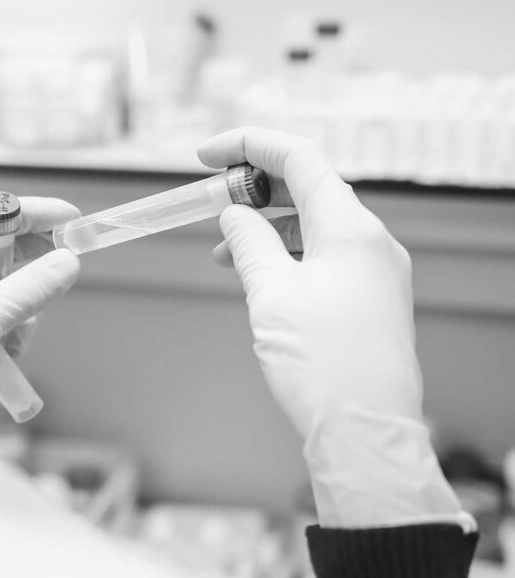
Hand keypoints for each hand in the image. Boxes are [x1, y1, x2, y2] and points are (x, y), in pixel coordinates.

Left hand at [0, 197, 79, 416]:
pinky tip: (10, 356)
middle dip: (27, 263)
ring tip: (15, 341)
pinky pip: (6, 322)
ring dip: (23, 309)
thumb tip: (66, 261)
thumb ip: (23, 291)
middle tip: (65, 259)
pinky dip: (18, 334)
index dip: (21, 215)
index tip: (65, 217)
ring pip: (6, 291)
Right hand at [200, 128, 463, 527]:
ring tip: (223, 252)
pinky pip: (323, 259)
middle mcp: (370, 241)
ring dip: (266, 228)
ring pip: (313, 227)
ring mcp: (373, 272)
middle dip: (254, 189)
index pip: (299, 159)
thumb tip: (233, 214)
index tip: (204, 156)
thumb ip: (248, 242)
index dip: (248, 145)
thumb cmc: (321, 365)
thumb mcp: (271, 294)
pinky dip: (286, 257)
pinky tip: (258, 277)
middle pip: (308, 189)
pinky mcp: (369, 300)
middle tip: (210, 202)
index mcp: (350, 228)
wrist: (364, 432)